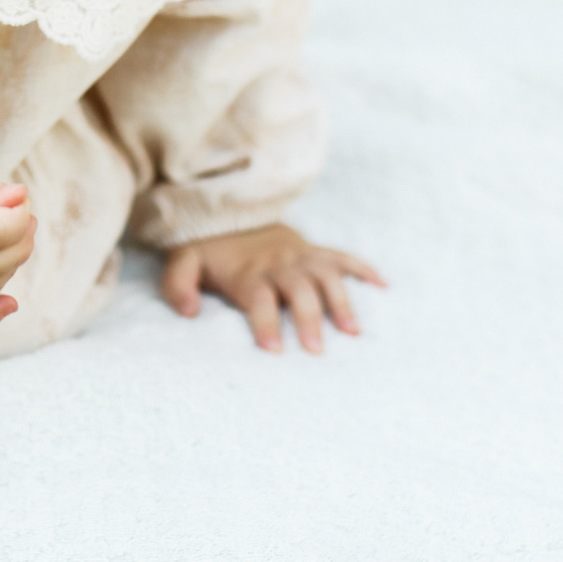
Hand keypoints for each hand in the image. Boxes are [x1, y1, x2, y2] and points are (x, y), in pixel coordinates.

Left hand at [161, 223, 383, 353]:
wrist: (232, 211)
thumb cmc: (210, 249)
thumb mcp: (184, 261)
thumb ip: (179, 284)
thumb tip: (189, 312)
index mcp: (248, 272)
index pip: (258, 297)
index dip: (266, 322)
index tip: (274, 350)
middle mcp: (279, 264)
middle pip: (298, 289)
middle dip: (308, 318)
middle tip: (315, 350)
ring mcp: (301, 256)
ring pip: (326, 275)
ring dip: (341, 301)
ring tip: (353, 332)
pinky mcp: (315, 250)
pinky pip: (343, 257)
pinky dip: (364, 269)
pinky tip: (383, 286)